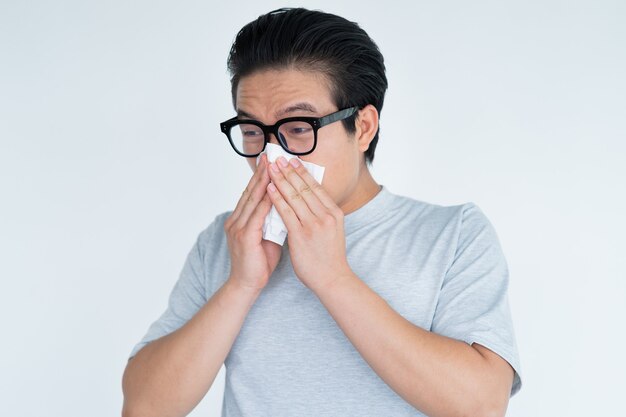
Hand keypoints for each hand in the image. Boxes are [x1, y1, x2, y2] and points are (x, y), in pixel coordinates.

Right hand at [224, 153, 281, 292]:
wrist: (247, 285)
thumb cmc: (258, 263)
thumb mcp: (267, 236)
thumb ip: (272, 221)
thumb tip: (286, 208)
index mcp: (240, 219)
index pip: (252, 193)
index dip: (261, 176)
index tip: (270, 161)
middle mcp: (236, 220)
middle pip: (250, 191)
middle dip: (261, 173)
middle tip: (270, 155)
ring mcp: (238, 228)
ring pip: (252, 200)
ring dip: (263, 182)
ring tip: (272, 166)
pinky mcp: (244, 237)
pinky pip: (256, 216)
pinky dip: (266, 202)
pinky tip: (274, 191)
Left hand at [266, 156, 352, 292]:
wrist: (332, 279)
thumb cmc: (330, 257)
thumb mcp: (333, 229)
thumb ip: (323, 214)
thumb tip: (310, 199)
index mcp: (334, 212)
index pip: (316, 187)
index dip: (302, 172)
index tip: (293, 160)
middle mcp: (326, 215)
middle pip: (304, 187)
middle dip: (289, 171)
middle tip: (278, 158)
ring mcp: (314, 224)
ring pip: (294, 196)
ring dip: (281, 180)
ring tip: (271, 168)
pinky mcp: (301, 235)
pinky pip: (286, 212)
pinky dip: (277, 198)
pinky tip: (270, 189)